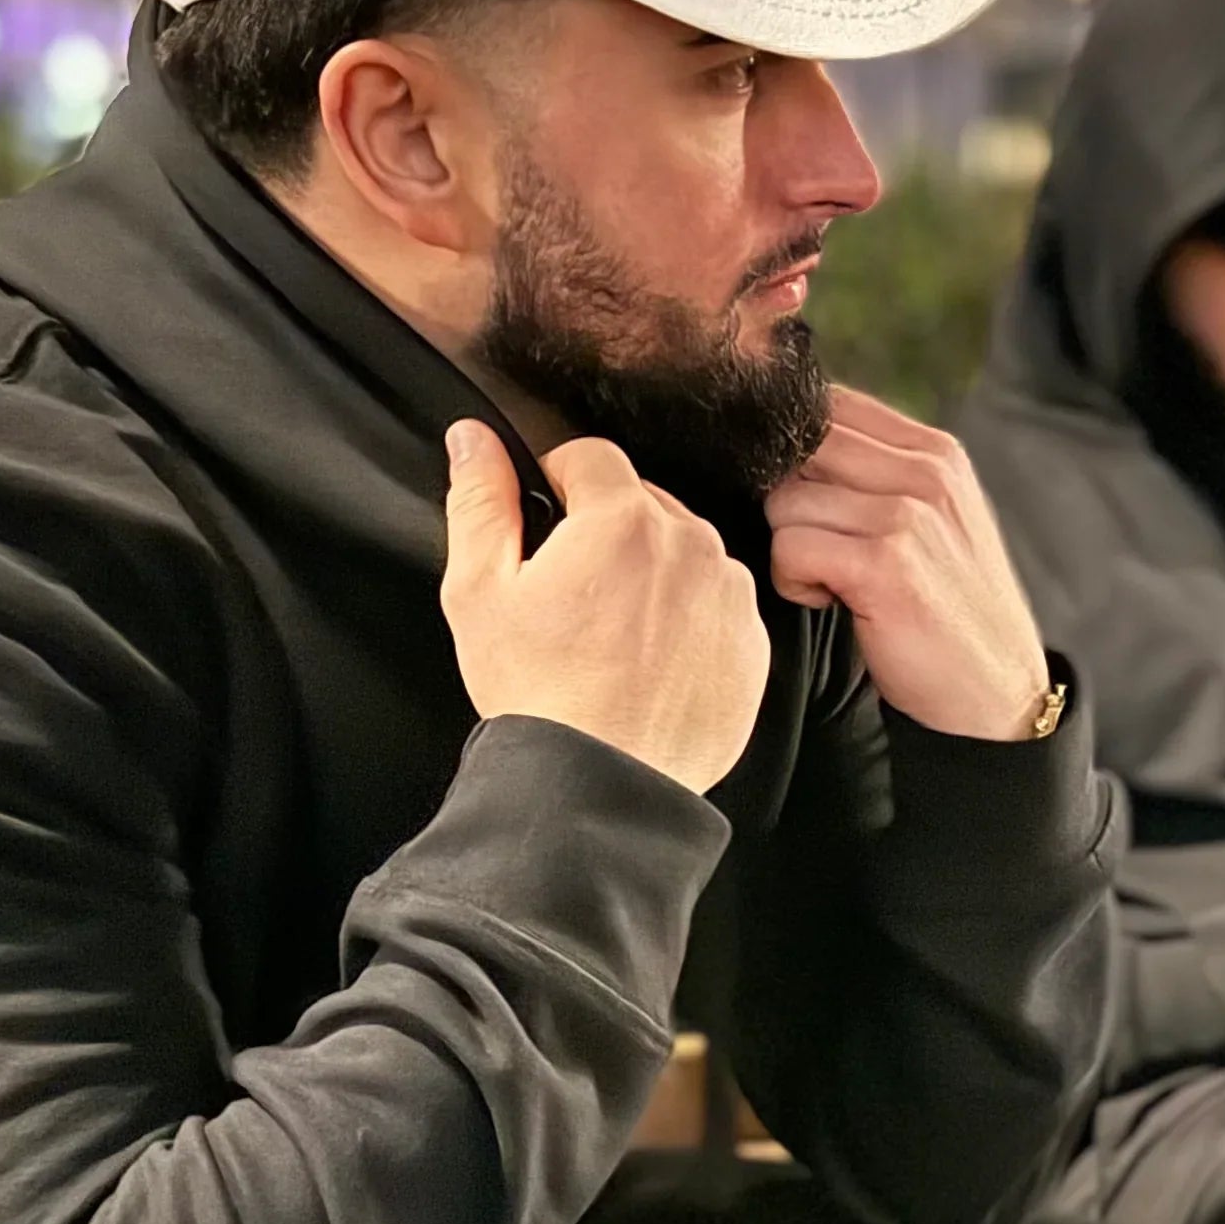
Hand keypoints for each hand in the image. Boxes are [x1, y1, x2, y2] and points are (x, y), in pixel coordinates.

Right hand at [441, 422, 768, 795]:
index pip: (590, 457)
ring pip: (684, 552)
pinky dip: (686, 619)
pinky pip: (715, 605)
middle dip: (605, 530)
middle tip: (571, 594)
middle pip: (642, 502)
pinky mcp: (751, 643)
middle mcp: (691, 544)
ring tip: (611, 634)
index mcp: (624, 519)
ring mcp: (730, 595)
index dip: (557, 485)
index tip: (544, 528)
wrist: (600, 784)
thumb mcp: (480, 591)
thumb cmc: (538, 693)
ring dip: (650, 572)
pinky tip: (649, 661)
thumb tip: (474, 439)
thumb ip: (479, 501)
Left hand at [762, 388, 1055, 738]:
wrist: (995, 694)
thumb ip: (877, 473)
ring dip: (790, 549)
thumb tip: (788, 442)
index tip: (813, 506)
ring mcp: (909, 515)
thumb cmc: (948, 610)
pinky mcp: (886, 564)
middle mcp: (926, 472)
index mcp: (936, 451)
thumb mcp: (933, 521)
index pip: (829, 404)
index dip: (794, 450)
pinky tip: (832, 602)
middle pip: (799, 446)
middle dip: (790, 501)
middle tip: (820, 549)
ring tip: (832, 583)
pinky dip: (795, 582)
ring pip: (784, 499)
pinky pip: (790, 547)